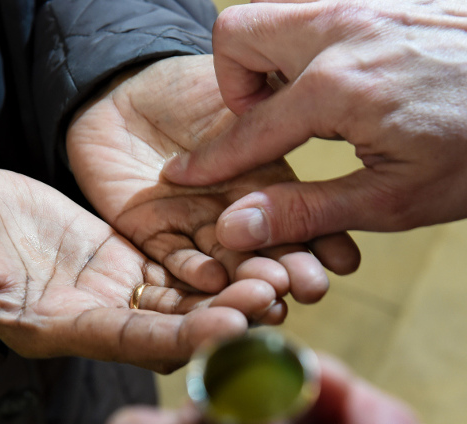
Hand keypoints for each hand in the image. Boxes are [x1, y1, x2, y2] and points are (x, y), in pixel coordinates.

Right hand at [0, 167, 280, 370]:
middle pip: (174, 327)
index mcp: (59, 328)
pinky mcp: (125, 259)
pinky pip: (180, 266)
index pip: (129, 342)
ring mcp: (115, 289)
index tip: (231, 329)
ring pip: (187, 299)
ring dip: (232, 290)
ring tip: (284, 272)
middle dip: (225, 316)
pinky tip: (256, 247)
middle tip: (277, 294)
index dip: (180, 339)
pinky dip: (217, 263)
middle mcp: (97, 318)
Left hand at [66, 55, 360, 307]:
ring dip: (245, 281)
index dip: (321, 241)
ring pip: (225, 264)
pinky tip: (213, 282)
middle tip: (312, 289)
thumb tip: (334, 132)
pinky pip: (174, 259)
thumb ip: (278, 125)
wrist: (121, 92)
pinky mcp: (153, 236)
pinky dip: (193, 272)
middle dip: (289, 272)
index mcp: (265, 186)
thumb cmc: (185, 88)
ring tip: (269, 293)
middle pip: (266, 253)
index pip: (298, 219)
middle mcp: (235, 216)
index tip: (344, 262)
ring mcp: (197, 229)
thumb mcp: (242, 101)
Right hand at [162, 0, 466, 250]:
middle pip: (238, 36)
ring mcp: (365, 3)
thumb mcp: (392, 200)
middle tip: (271, 125)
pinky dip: (308, 44)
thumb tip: (236, 226)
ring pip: (275, 13)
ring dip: (271, 60)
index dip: (209, 161)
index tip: (180, 175)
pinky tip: (346, 82)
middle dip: (235, 85)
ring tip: (310, 106)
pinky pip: (317, 9)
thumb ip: (304, 209)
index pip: (247, 129)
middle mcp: (342, 30)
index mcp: (338, 88)